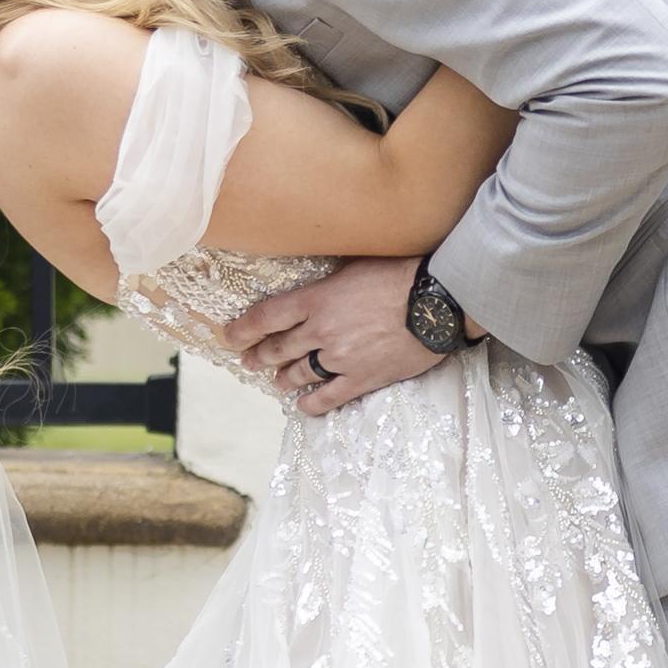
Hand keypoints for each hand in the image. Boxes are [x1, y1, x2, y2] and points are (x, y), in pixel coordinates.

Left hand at [222, 253, 455, 416]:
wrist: (437, 301)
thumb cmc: (401, 273)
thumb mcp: (356, 263)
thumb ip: (330, 279)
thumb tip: (317, 283)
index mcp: (315, 300)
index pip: (266, 317)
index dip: (243, 328)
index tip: (230, 336)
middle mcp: (321, 332)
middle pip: (278, 349)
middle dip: (260, 355)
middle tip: (249, 360)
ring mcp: (340, 359)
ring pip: (299, 373)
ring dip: (283, 377)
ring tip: (277, 380)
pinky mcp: (363, 379)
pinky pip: (329, 397)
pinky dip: (312, 403)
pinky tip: (302, 404)